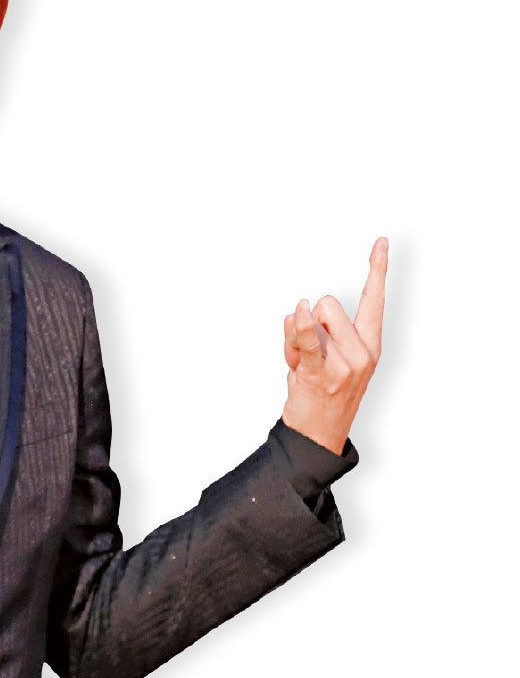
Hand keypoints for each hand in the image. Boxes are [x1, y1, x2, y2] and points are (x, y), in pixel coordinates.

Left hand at [279, 236, 387, 453]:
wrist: (318, 435)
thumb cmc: (321, 393)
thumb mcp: (327, 357)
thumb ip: (318, 331)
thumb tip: (300, 311)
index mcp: (370, 345)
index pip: (375, 300)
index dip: (377, 269)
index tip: (382, 242)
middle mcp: (363, 352)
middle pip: (329, 302)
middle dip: (311, 318)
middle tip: (307, 351)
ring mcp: (344, 364)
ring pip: (313, 316)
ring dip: (295, 334)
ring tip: (298, 362)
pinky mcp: (320, 373)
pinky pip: (307, 340)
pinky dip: (300, 325)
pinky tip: (298, 312)